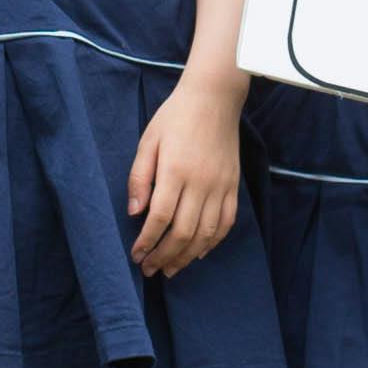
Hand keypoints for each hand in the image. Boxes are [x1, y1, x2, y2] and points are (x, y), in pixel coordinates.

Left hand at [129, 72, 242, 276]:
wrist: (214, 98)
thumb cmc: (174, 117)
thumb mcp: (148, 141)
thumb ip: (139, 177)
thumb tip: (134, 212)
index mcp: (175, 171)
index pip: (159, 217)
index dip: (146, 242)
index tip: (136, 255)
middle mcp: (200, 182)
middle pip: (183, 232)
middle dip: (164, 256)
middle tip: (150, 270)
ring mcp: (220, 186)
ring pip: (206, 233)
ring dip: (187, 256)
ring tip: (171, 269)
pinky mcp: (233, 185)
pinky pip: (227, 222)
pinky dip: (213, 242)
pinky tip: (199, 252)